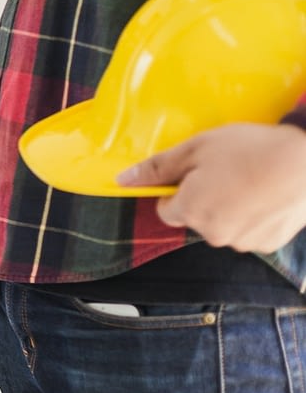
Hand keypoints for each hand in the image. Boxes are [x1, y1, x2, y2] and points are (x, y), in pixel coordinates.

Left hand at [116, 122, 305, 252]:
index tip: (192, 176)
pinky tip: (267, 196)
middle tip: (226, 173)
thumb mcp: (197, 149)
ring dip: (230, 209)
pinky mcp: (269, 243)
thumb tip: (123, 180)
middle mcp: (214, 233)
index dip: (175, 192)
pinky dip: (254, 217)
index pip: (166, 210)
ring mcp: (244, 242)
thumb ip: (157, 168)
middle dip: (204, 199)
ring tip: (250, 182)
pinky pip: (251, 232)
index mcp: (191, 211)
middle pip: (196, 219)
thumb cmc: (250, 149)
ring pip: (225, 226)